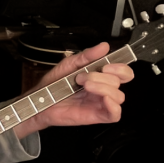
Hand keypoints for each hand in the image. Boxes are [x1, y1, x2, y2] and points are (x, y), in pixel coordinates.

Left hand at [15, 42, 133, 137]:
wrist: (40, 100)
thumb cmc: (53, 84)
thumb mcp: (69, 64)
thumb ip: (86, 55)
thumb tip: (103, 46)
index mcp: (100, 76)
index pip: (123, 72)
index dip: (120, 68)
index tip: (106, 66)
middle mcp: (102, 89)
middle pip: (119, 82)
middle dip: (103, 76)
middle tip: (84, 76)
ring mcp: (100, 103)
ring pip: (119, 96)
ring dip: (103, 87)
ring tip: (84, 85)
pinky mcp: (96, 115)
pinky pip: (115, 114)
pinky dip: (113, 106)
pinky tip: (102, 99)